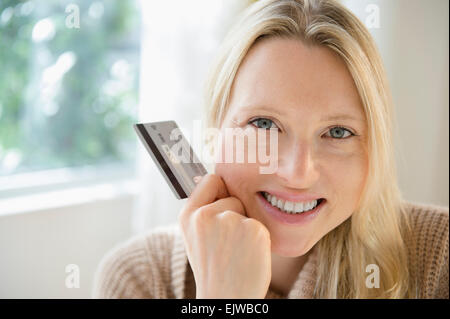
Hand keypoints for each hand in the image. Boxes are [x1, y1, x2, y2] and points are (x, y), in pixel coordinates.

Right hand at [178, 174, 271, 298]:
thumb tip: (224, 183)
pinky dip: (258, 238)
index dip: (221, 191)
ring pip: (247, 210)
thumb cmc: (214, 268)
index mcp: (188, 215)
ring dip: (246, 226)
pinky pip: (260, 224)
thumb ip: (205, 211)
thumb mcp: (196, 236)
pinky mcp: (253, 229)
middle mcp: (206, 215)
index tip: (223, 206)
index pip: (212, 179)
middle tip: (228, 242)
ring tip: (237, 251)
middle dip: (235, 213)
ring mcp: (230, 221)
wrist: (226, 298)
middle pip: (233, 195)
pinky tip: (248, 255)